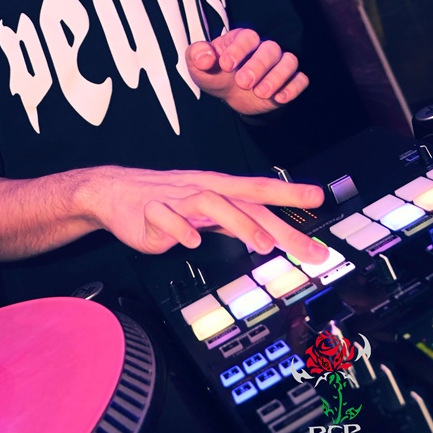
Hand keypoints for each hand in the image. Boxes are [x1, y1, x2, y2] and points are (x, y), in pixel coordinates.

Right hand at [85, 166, 326, 261]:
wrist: (113, 192)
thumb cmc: (165, 201)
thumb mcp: (205, 210)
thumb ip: (235, 221)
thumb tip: (273, 236)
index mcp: (217, 187)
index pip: (258, 189)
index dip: (289, 192)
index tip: (319, 197)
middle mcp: (202, 189)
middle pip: (244, 195)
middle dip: (278, 216)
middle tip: (306, 243)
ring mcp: (177, 199)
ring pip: (212, 202)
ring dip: (240, 223)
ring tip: (262, 244)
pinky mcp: (151, 212)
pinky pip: (168, 218)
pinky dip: (182, 229)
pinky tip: (193, 242)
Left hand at [186, 28, 307, 115]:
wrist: (230, 95)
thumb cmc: (216, 74)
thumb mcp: (199, 66)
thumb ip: (197, 56)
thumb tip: (205, 58)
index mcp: (241, 40)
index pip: (247, 36)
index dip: (238, 49)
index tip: (225, 65)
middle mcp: (263, 48)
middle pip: (271, 49)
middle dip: (258, 66)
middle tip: (242, 83)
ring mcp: (278, 64)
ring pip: (289, 61)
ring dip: (277, 77)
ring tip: (260, 93)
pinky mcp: (289, 81)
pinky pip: (300, 79)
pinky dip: (292, 88)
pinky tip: (278, 98)